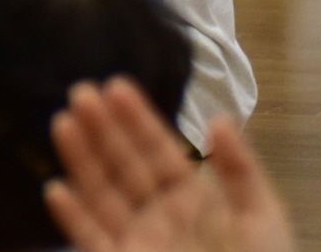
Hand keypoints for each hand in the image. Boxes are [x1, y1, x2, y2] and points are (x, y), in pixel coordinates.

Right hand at [45, 79, 294, 251]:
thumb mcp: (264, 221)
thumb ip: (241, 171)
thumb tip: (217, 118)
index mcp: (194, 201)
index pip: (160, 152)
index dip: (139, 120)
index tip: (115, 85)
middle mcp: (159, 217)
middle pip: (124, 166)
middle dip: (103, 130)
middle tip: (80, 92)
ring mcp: (136, 242)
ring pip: (102, 195)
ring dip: (82, 160)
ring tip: (63, 123)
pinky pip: (91, 238)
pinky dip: (72, 217)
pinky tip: (56, 189)